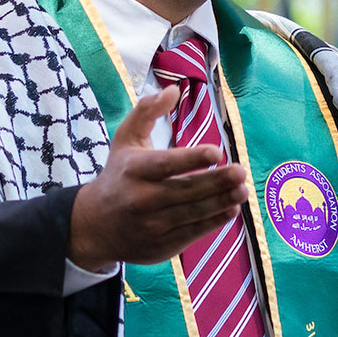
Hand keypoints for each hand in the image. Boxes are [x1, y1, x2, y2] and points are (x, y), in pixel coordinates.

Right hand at [69, 87, 249, 269]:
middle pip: (185, 191)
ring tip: (243, 191)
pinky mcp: (161, 246)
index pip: (165, 164)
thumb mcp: (124, 140)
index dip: (191, 159)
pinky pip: (191, 233)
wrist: (94, 226)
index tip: (216, 153)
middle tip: (241, 171)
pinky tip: (231, 210)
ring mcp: (151, 226)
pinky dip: (213, 222)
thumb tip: (173, 90)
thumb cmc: (118, 175)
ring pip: (192, 214)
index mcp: (134, 170)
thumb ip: (147, 112)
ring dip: (220, 202)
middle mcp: (141, 199)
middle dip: (216, 182)